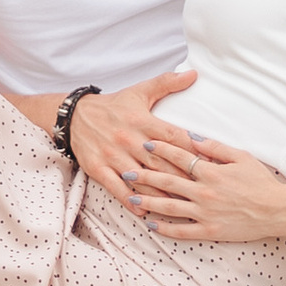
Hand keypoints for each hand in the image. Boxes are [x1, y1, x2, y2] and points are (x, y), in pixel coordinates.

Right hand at [65, 68, 194, 212]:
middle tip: (203, 190)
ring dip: (160, 193)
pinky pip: (116, 188)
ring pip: (141, 178)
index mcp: (142, 121)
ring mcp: (113, 155)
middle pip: (161, 162)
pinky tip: (145, 211)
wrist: (74, 115)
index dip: (193, 150)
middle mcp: (129, 139)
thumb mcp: (139, 91)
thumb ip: (167, 83)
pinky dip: (131, 200)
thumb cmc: (113, 106)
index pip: (173, 137)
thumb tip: (193, 74)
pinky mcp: (98, 168)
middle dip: (182, 177)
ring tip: (180, 206)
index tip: (210, 162)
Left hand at [131, 128, 285, 243]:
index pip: (179, 156)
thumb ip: (215, 147)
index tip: (144, 142)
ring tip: (131, 198)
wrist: (277, 210)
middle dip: (144, 175)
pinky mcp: (209, 230)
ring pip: (169, 206)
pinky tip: (150, 224)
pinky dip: (164, 228)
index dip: (160, 148)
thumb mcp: (241, 157)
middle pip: (167, 181)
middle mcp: (204, 191)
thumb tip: (193, 137)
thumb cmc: (261, 182)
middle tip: (126, 170)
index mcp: (211, 171)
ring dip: (148, 202)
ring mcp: (205, 212)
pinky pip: (182, 230)